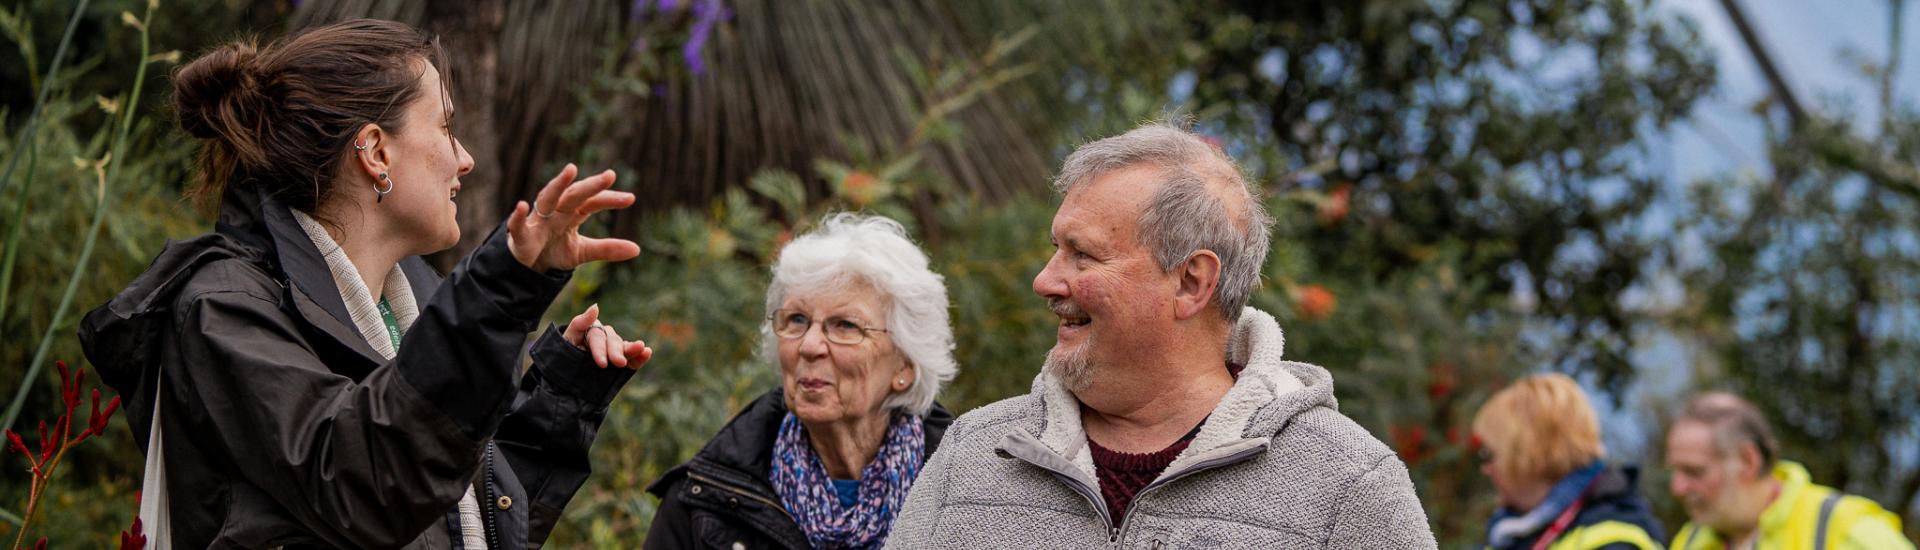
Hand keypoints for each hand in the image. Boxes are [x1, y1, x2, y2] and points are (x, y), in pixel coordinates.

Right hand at [507, 163, 641, 271]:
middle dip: (591, 185)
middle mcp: (556, 211)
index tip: (631, 198)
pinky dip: (518, 216)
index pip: (593, 202)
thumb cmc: (553, 251)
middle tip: (610, 175)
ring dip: (558, 184)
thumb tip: (637, 249)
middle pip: (574, 195)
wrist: (526, 266)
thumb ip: (607, 249)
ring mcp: (538, 220)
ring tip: (571, 169)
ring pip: (548, 198)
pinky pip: (517, 224)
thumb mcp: (582, 251)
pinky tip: (522, 205)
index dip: (610, 199)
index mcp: (572, 213)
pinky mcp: (520, 235)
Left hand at [563, 304, 652, 368]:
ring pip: (624, 347)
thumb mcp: (567, 339)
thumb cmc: (564, 355)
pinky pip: (633, 358)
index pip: (597, 337)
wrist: (566, 378)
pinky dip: (641, 356)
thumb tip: (596, 307)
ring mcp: (614, 349)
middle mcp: (605, 337)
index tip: (602, 363)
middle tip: (619, 363)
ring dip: (633, 349)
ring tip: (642, 349)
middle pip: (612, 341)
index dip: (600, 349)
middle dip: (616, 352)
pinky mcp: (623, 360)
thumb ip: (580, 323)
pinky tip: (647, 352)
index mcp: (591, 329)